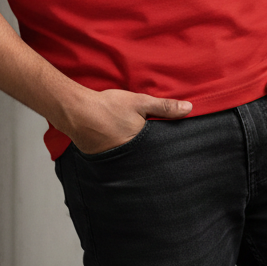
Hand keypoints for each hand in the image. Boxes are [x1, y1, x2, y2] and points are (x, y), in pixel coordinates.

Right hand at [67, 87, 191, 154]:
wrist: (77, 112)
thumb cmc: (109, 107)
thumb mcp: (140, 103)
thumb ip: (165, 107)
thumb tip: (190, 108)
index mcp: (142, 147)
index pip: (162, 155)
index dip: (170, 153)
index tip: (178, 155)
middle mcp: (130, 159)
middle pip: (149, 162)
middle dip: (156, 160)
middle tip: (167, 160)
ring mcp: (116, 162)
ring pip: (135, 162)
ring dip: (140, 159)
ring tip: (146, 156)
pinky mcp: (104, 161)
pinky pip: (121, 161)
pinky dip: (126, 156)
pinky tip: (126, 149)